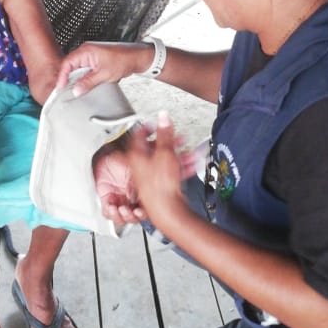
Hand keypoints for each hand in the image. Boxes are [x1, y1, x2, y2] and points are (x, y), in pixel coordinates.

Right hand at [56, 41, 152, 93]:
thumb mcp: (103, 75)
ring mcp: (91, 55)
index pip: (67, 63)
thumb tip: (76, 90)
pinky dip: (84, 77)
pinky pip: (85, 69)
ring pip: (78, 68)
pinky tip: (87, 84)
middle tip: (68, 90)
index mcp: (86, 51)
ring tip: (78, 88)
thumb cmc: (123, 60)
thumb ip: (88, 83)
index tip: (61, 87)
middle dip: (69, 78)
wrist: (137, 58)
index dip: (62, 76)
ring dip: (78, 78)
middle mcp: (87, 51)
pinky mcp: (96, 60)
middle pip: (71, 65)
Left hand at [93, 144, 144, 225]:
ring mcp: (119, 201)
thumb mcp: (132, 170)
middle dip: (131, 217)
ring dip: (120, 217)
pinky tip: (110, 207)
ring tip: (118, 209)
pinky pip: (107, 213)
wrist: (106, 155)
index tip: (139, 211)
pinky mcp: (107, 201)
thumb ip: (136, 185)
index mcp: (140, 193)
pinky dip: (109, 213)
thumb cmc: (121, 159)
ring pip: (121, 218)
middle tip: (127, 210)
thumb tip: (138, 197)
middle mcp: (131, 199)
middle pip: (134, 217)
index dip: (143, 213)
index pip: (145, 208)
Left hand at [122, 111, 186, 231]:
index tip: (158, 122)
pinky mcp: (159, 185)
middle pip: (155, 148)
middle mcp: (140, 166)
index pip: (139, 134)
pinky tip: (192, 163)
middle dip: (171, 142)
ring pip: (165, 160)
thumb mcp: (164, 153)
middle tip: (179, 138)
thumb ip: (164, 133)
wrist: (167, 209)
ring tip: (192, 151)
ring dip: (180, 154)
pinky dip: (181, 166)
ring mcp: (149, 176)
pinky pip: (171, 171)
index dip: (150, 126)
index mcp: (135, 155)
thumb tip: (163, 117)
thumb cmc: (159, 186)